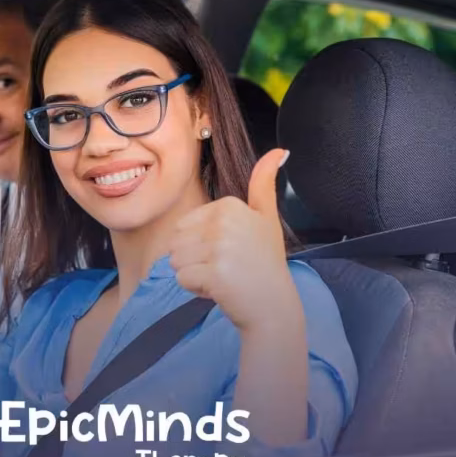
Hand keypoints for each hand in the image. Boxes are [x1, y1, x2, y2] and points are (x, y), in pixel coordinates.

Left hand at [169, 148, 298, 333]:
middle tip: (225, 266)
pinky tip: (220, 290)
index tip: (230, 251)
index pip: (183, 225)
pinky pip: (182, 279)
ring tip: (223, 277)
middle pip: (176, 241)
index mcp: (230, 205)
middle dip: (194, 259)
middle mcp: (224, 222)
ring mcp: (220, 248)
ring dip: (193, 274)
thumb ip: (264, 183)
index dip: (200, 244)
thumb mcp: (266, 217)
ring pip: (176, 261)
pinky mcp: (214, 273)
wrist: (274, 305)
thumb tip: (279, 151)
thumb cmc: (264, 261)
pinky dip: (196, 289)